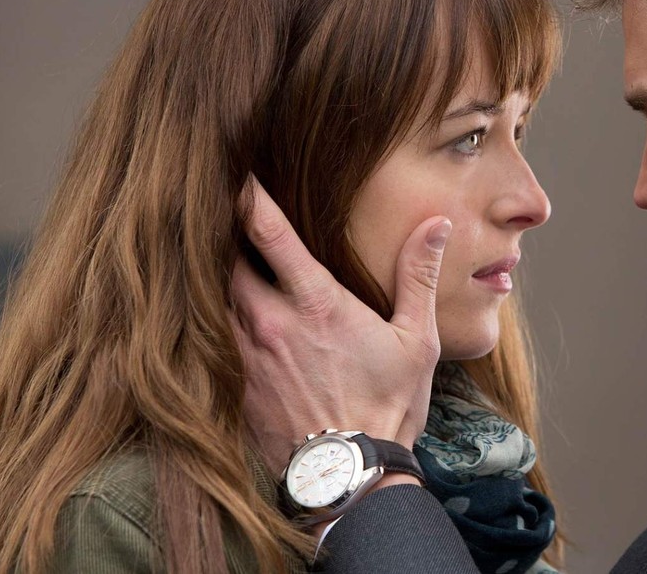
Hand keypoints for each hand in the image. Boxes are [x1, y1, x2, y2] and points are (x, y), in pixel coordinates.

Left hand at [230, 176, 450, 475]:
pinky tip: (215, 321)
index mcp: (316, 304)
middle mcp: (269, 323)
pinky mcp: (233, 387)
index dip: (249, 196)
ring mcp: (245, 356)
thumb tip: (436, 225)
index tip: (238, 172)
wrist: (351, 475)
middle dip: (222, 236)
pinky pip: (210, 343)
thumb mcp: (417, 340)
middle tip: (219, 215)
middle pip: (224, 260)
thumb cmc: (388, 406)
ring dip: (213, 278)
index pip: (269, 232)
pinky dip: (210, 324)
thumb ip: (419, 277)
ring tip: (210, 260)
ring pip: (210, 299)